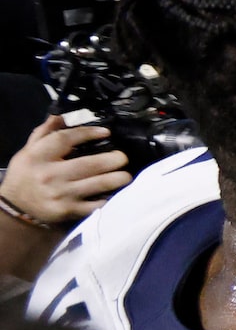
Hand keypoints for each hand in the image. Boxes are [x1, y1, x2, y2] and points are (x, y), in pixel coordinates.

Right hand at [4, 116, 130, 224]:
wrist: (16, 206)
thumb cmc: (26, 175)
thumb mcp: (28, 151)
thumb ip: (45, 133)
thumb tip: (61, 117)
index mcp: (38, 156)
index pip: (65, 139)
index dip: (88, 133)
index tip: (106, 132)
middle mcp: (50, 175)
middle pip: (88, 164)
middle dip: (112, 160)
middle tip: (122, 157)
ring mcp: (61, 194)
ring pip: (97, 184)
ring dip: (118, 179)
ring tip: (125, 175)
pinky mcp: (69, 211)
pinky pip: (96, 204)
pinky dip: (110, 198)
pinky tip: (118, 193)